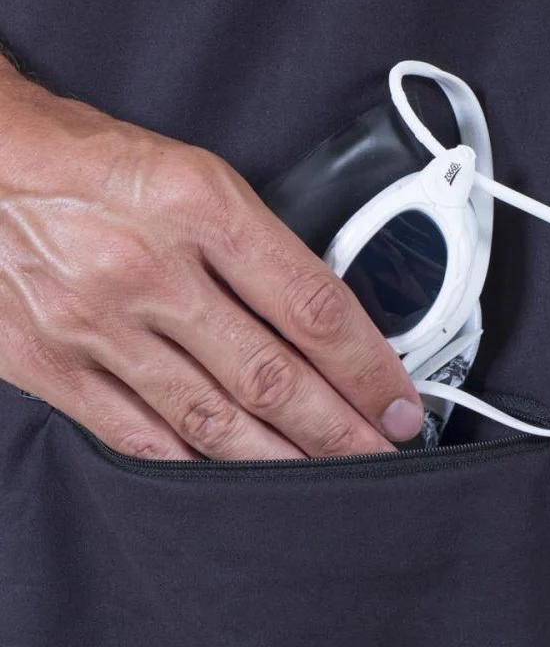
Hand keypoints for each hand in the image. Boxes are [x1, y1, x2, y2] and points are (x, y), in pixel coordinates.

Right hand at [0, 60, 423, 459]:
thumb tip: (319, 320)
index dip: (367, 365)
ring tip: (327, 482)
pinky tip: (235, 485)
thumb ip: (254, 245)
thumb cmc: (88, 161)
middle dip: (341, 429)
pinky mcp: (52, 363)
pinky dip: (196, 467)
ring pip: (211, 418)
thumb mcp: (190, 172)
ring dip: (282, 460)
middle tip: (383, 457)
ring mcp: (97, 324)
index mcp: (198, 206)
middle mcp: (150, 269)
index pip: (311, 305)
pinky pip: (138, 436)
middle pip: (272, 375)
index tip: (399, 399)